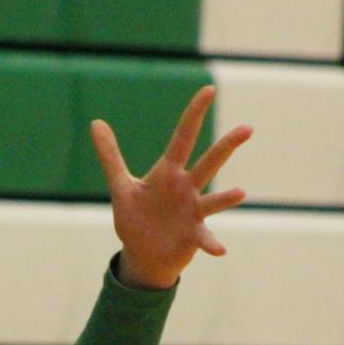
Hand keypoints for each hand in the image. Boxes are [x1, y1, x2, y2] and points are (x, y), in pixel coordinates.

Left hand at [90, 84, 251, 290]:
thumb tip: (96, 122)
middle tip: (247, 128)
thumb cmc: (136, 217)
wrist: (144, 254)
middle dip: (226, 146)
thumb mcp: (121, 186)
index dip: (194, 114)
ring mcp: (193, 211)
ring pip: (213, 200)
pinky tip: (219, 250)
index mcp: (168, 172)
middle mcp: (186, 188)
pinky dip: (212, 243)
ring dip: (226, 198)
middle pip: (208, 163)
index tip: (209, 89)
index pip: (184, 137)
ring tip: (241, 193)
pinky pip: (205, 238)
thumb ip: (110, 155)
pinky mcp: (193, 236)